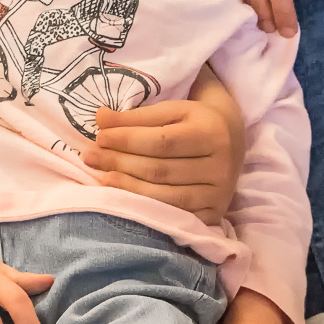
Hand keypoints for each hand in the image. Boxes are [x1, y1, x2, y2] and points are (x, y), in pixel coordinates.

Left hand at [82, 93, 240, 224]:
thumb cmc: (195, 120)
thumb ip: (137, 116)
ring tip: (100, 177)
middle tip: (90, 157)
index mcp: (211, 132)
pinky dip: (146, 207)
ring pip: (165, 195)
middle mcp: (220, 165)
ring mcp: (219, 193)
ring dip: (127, 187)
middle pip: (161, 169)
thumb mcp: (172, 110)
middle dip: (120, 163)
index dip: (127, 140)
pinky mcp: (215, 213)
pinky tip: (124, 198)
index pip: (162, 140)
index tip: (100, 136)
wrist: (233, 139)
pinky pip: (174, 214)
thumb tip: (100, 117)